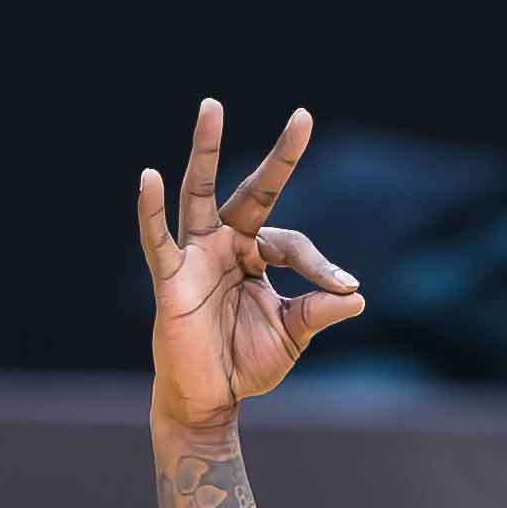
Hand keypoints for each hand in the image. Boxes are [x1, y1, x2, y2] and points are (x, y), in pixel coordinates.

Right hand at [137, 97, 363, 433]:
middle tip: (304, 119)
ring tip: (212, 108)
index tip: (346, 288)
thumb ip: (317, 312)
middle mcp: (226, 244)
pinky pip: (158, 239)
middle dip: (279, 160)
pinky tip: (149, 176)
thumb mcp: (291, 335)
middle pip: (252, 192)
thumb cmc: (246, 361)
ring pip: (200, 193)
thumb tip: (357, 297)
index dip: (321, 266)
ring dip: (206, 151)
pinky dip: (150, 210)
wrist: (211, 399)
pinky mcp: (171, 278)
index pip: (293, 244)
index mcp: (256, 255)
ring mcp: (196, 256)